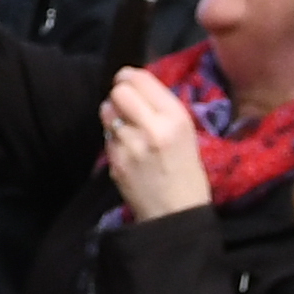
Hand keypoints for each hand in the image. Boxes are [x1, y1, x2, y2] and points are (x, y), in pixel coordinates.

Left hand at [96, 70, 210, 223]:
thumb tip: (136, 83)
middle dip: (119, 94)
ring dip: (113, 114)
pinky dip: (113, 138)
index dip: (130, 78)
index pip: (140, 79)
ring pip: (106, 111)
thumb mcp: (186, 133)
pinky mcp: (115, 161)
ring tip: (125, 127)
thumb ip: (162, 108)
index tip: (129, 82)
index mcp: (175, 118)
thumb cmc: (187, 173)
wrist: (176, 215)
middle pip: (119, 91)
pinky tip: (126, 149)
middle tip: (126, 104)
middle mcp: (152, 128)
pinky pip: (106, 136)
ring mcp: (130, 146)